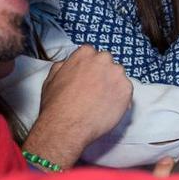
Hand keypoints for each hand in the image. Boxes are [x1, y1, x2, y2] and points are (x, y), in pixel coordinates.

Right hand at [22, 46, 132, 168]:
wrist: (66, 126)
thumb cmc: (56, 105)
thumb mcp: (51, 79)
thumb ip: (62, 66)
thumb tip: (66, 64)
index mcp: (85, 53)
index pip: (92, 54)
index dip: (89, 68)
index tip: (87, 78)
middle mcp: (103, 59)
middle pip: (107, 63)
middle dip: (102, 74)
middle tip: (94, 91)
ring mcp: (117, 74)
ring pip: (118, 77)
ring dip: (112, 86)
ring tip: (101, 102)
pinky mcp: (127, 89)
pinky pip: (126, 92)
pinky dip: (120, 99)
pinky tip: (108, 109)